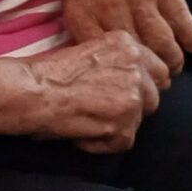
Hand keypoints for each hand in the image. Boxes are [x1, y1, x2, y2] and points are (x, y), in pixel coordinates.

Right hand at [20, 31, 166, 152]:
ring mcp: (133, 94)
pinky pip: (124, 142)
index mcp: (130, 46)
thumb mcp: (92, 50)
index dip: (143, 86)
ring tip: (89, 122)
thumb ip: (119, 61)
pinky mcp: (124, 121)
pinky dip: (102, 144)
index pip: (159, 69)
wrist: (33, 91)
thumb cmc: (51, 73)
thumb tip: (138, 80)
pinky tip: (83, 135)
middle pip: (153, 95)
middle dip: (132, 107)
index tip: (125, 96)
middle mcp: (138, 67)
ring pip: (139, 119)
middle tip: (104, 112)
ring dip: (117, 125)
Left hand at [63, 0, 191, 78]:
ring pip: (161, 40)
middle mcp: (109, 6)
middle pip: (136, 53)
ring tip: (176, 66)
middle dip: (152, 72)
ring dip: (173, 59)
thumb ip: (82, 22)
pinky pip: (181, 17)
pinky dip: (191, 34)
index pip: (104, 56)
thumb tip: (97, 56)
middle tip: (159, 82)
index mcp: (82, 11)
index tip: (131, 82)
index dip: (120, 73)